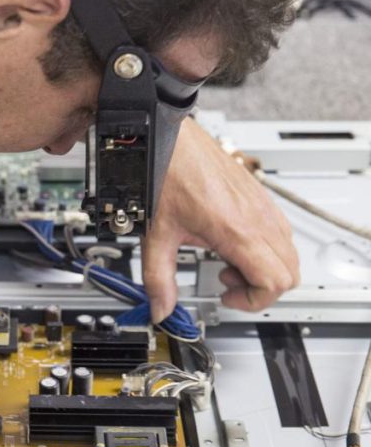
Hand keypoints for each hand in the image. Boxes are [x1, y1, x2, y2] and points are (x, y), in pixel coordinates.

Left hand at [143, 118, 299, 321]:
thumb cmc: (165, 174)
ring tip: (226, 263)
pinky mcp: (260, 197)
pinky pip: (281, 232)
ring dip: (264, 268)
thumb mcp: (156, 235)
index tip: (227, 295)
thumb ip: (158, 278)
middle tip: (227, 282)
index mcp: (236, 230)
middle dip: (261, 288)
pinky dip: (264, 249)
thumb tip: (161, 307)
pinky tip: (230, 243)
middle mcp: (257, 217)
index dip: (254, 300)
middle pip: (290, 272)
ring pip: (289, 253)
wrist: (171, 139)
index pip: (274, 281)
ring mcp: (263, 206)